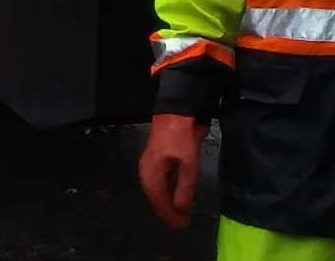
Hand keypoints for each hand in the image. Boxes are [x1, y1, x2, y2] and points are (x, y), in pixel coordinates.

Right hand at [138, 113, 208, 228]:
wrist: (176, 109)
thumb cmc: (181, 134)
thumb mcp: (188, 163)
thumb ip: (185, 187)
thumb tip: (181, 208)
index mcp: (151, 173)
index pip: (159, 201)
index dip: (170, 215)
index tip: (181, 225)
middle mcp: (146, 171)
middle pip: (155, 198)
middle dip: (167, 211)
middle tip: (180, 223)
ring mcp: (148, 165)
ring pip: (155, 191)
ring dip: (165, 203)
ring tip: (178, 213)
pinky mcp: (154, 159)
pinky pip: (157, 182)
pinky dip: (165, 192)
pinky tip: (173, 195)